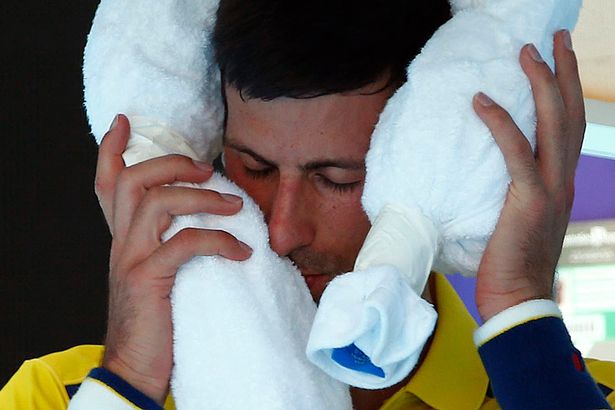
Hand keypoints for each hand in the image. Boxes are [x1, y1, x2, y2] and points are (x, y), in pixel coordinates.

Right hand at [95, 115, 251, 402]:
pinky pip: (184, 244)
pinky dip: (218, 242)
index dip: (112, 149)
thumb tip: (205, 223)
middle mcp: (121, 242)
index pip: (107, 183)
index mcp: (123, 238)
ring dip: (203, 199)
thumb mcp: (155, 274)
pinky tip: (242, 252)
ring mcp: (131, 259)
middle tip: (206, 168)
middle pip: (133, 180)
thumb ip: (166, 245)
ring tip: (236, 207)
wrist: (135, 367)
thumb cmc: (154, 319)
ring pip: (158, 203)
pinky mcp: (147, 279)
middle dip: (171, 164)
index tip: (124, 121)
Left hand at [473, 30, 584, 321]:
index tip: (558, 59)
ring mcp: (551, 189)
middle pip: (571, 114)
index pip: (570, 126)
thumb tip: (486, 172)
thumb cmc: (509, 262)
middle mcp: (563, 179)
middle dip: (563, 72)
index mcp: (561, 182)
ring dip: (542, 83)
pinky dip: (501, 123)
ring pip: (553, 124)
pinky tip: (482, 100)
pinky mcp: (529, 201)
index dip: (567, 90)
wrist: (516, 298)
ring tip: (526, 52)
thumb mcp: (516, 218)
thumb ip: (513, 192)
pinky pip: (516, 152)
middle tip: (552, 38)